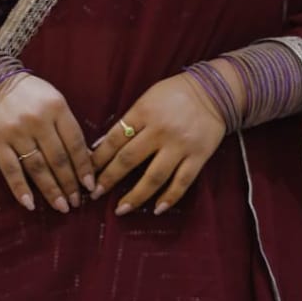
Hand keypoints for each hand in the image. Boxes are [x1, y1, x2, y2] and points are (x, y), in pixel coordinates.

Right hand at [0, 73, 93, 213]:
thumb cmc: (29, 94)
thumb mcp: (54, 100)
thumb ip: (67, 126)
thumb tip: (85, 159)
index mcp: (56, 107)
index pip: (75, 143)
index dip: (84, 167)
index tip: (91, 185)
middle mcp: (37, 120)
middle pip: (58, 159)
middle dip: (69, 184)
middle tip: (76, 202)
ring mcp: (15, 131)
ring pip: (37, 167)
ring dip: (51, 190)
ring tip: (61, 206)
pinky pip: (11, 170)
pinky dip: (20, 189)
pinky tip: (30, 204)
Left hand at [90, 73, 226, 215]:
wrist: (214, 91)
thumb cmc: (175, 94)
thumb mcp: (146, 99)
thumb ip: (128, 122)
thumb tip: (102, 147)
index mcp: (144, 112)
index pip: (114, 139)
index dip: (98, 159)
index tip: (87, 173)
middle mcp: (160, 130)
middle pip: (129, 160)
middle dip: (109, 179)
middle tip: (96, 194)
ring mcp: (181, 145)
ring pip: (154, 176)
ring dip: (136, 196)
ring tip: (121, 209)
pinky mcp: (198, 156)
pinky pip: (182, 182)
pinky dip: (169, 198)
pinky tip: (157, 209)